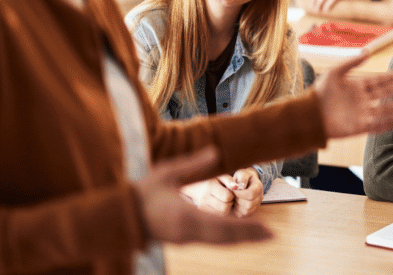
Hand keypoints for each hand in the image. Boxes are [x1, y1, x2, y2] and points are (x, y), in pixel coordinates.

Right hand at [133, 147, 270, 243]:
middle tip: (272, 235)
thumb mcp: (166, 173)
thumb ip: (192, 164)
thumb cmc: (142, 192)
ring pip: (218, 241)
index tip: (264, 228)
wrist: (121, 216)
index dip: (244, 228)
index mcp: (184, 215)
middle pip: (224, 237)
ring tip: (262, 235)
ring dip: (241, 239)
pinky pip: (210, 240)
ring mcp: (184, 238)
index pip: (221, 223)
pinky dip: (227, 238)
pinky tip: (239, 235)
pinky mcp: (182, 239)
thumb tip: (215, 151)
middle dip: (249, 236)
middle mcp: (187, 231)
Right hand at [180, 178, 235, 215]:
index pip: (227, 197)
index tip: (231, 192)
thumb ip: (229, 180)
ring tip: (226, 200)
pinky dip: (222, 210)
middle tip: (230, 197)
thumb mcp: (220, 175)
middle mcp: (205, 198)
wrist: (194, 185)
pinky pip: (218, 215)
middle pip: (225, 208)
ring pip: (222, 214)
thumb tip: (237, 187)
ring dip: (227, 208)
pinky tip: (221, 203)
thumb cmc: (211, 179)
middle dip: (231, 203)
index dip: (232, 195)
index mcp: (210, 186)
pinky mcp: (203, 211)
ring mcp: (203, 206)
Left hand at [225, 168, 262, 216]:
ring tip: (234, 198)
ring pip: (246, 211)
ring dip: (237, 206)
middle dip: (238, 200)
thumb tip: (241, 187)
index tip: (233, 190)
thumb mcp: (242, 173)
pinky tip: (235, 203)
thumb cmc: (242, 177)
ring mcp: (256, 205)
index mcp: (258, 187)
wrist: (244, 182)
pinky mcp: (250, 212)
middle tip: (233, 194)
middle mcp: (259, 197)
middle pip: (249, 204)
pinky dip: (236, 210)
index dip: (240, 193)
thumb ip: (242, 178)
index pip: (251, 194)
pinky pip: (242, 215)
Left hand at [313, 52, 392, 137]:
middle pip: (383, 94)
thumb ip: (351, 63)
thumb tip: (367, 51)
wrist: (309, 115)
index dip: (389, 78)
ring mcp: (361, 114)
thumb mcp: (334, 73)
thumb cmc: (319, 93)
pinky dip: (388, 123)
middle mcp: (360, 100)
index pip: (377, 81)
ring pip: (383, 109)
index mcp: (355, 86)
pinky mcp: (358, 127)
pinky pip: (377, 125)